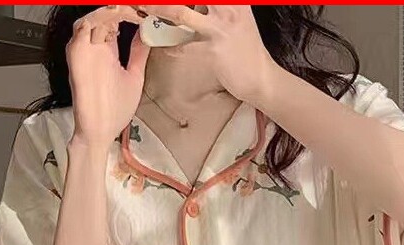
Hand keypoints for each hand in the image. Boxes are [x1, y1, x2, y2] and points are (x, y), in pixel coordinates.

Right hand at [67, 6, 149, 146]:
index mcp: (107, 51)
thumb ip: (138, 54)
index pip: (115, 20)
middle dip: (122, 9)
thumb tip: (148, 33)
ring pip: (94, 16)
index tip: (148, 11)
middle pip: (104, 14)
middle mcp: (94, 47)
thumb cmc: (114, 110)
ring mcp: (85, 49)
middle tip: (142, 6)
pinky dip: (103, 18)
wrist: (100, 132)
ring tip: (133, 10)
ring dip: (113, 10)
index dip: (130, 13)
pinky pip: (84, 27)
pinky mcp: (77, 54)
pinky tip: (121, 18)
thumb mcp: (134, 77)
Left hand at [134, 5, 277, 103]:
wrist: (259, 77)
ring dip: (158, 9)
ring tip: (144, 7)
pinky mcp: (213, 49)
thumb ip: (220, 5)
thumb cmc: (245, 48)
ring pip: (180, 12)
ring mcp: (220, 27)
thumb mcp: (238, 15)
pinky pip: (183, 45)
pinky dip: (169, 44)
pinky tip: (160, 43)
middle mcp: (228, 7)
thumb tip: (196, 4)